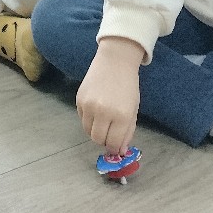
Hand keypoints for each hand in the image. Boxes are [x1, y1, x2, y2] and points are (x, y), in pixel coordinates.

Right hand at [77, 38, 145, 154]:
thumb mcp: (133, 109)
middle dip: (104, 141)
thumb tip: (120, 150)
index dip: (115, 148)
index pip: (114, 143)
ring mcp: (89, 106)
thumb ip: (127, 131)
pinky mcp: (79, 100)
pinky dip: (89, 120)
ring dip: (95, 131)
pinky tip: (96, 110)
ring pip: (88, 131)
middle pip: (98, 139)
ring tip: (103, 122)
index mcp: (122, 116)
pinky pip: (82, 119)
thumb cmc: (128, 86)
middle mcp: (104, 112)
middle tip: (109, 136)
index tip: (116, 148)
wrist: (115, 62)